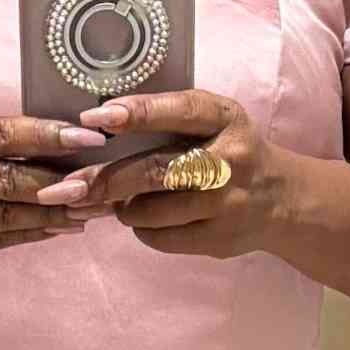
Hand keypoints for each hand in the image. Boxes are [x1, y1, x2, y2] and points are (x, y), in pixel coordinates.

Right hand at [0, 112, 105, 278]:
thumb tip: (50, 140)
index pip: (2, 133)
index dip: (49, 135)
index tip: (90, 135)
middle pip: (11, 178)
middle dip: (62, 180)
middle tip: (104, 179)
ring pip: (9, 214)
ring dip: (57, 213)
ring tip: (95, 207)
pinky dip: (34, 235)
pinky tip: (63, 228)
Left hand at [34, 90, 282, 257]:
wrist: (283, 200)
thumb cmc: (230, 150)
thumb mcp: (215, 121)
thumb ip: (171, 117)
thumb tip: (97, 127)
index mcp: (226, 119)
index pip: (179, 111)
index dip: (137, 113)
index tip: (95, 117)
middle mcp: (229, 160)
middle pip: (155, 170)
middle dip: (104, 179)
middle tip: (66, 187)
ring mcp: (225, 203)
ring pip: (151, 210)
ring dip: (121, 206)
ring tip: (115, 200)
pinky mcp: (218, 238)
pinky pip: (160, 236)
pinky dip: (141, 227)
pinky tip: (146, 219)